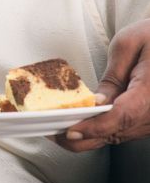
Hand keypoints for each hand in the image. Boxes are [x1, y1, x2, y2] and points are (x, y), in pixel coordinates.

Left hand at [56, 19, 149, 151]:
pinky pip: (126, 130)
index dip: (94, 127)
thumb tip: (96, 103)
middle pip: (119, 131)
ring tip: (60, 129)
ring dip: (92, 136)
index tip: (71, 131)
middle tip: (54, 133)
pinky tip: (82, 125)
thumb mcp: (127, 46)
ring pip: (121, 135)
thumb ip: (112, 76)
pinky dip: (103, 130)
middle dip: (85, 135)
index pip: (122, 116)